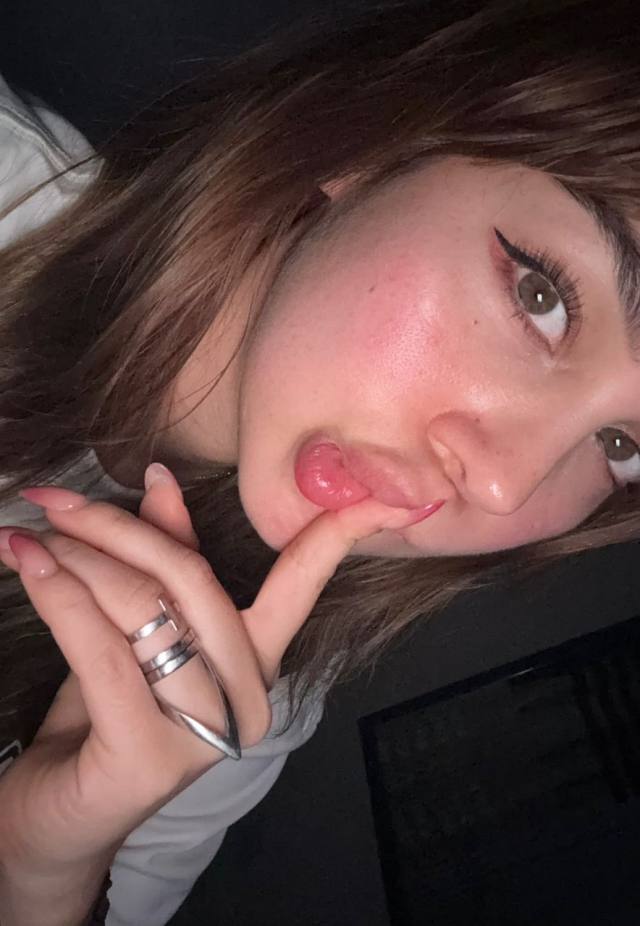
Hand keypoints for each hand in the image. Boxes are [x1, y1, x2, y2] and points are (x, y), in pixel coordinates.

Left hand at [0, 464, 428, 873]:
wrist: (57, 817)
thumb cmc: (103, 712)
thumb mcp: (140, 629)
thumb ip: (164, 559)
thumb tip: (162, 477)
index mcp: (257, 664)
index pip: (301, 585)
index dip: (334, 535)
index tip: (376, 492)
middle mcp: (248, 699)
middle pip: (192, 579)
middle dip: (116, 526)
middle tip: (53, 500)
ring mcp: (206, 734)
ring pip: (144, 608)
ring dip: (76, 559)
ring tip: (29, 533)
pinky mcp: (149, 759)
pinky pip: (103, 652)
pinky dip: (59, 598)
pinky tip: (28, 563)